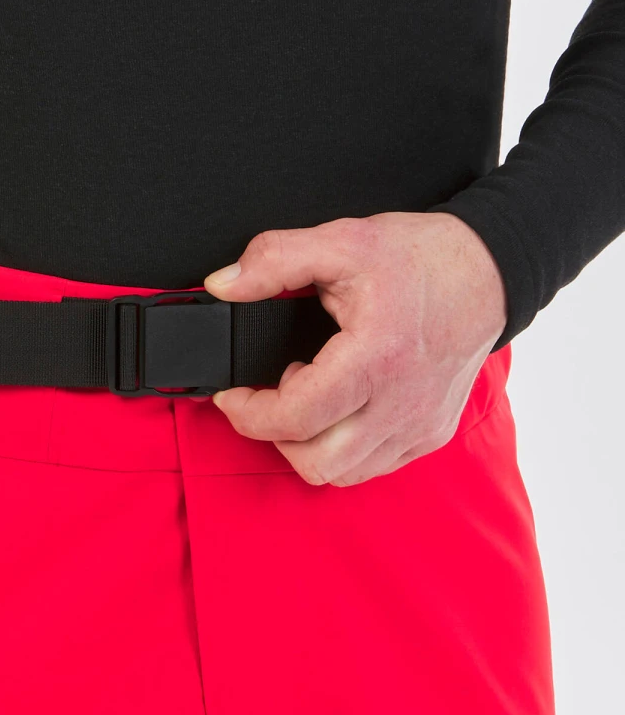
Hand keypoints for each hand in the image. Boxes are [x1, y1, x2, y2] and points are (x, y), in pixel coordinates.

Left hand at [203, 211, 505, 485]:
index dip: (247, 413)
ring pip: (341, 473)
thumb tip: (223, 284)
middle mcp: (402, 403)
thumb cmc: (421, 258)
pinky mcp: (430, 434)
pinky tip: (340, 408)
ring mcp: (420, 425)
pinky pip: (372, 466)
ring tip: (312, 396)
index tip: (232, 395)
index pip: (294, 418)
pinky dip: (342, 449)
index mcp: (376, 358)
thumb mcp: (342, 240)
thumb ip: (273, 259)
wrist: (491, 270)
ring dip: (309, 445)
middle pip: (315, 462)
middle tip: (275, 395)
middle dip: (276, 435)